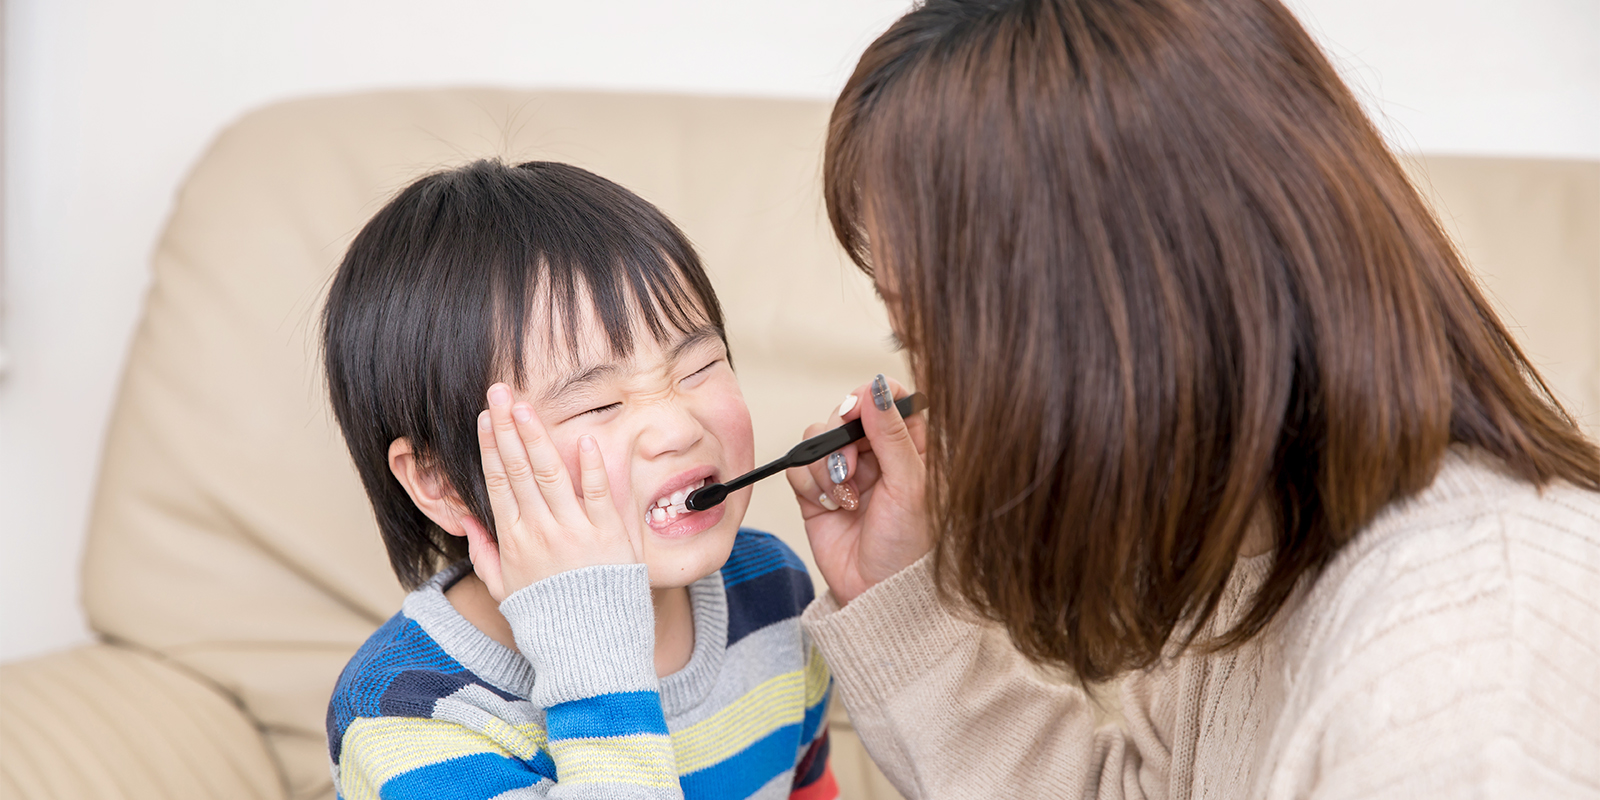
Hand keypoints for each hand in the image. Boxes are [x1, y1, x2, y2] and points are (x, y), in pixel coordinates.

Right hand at [459, 382, 640, 602]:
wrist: (589, 651)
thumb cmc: (548, 620)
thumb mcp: (505, 590)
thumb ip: (486, 554)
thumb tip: (469, 522)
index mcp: (515, 541)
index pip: (498, 483)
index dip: (490, 447)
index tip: (485, 417)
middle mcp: (541, 532)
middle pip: (520, 469)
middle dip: (506, 427)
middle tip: (499, 393)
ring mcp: (575, 532)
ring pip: (551, 475)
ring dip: (537, 437)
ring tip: (525, 407)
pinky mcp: (609, 537)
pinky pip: (600, 495)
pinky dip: (592, 467)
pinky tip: (583, 439)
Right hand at [786, 374, 930, 604]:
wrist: (876, 592)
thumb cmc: (908, 547)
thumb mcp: (909, 485)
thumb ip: (892, 434)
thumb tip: (875, 387)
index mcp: (909, 445)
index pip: (889, 397)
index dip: (870, 397)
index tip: (858, 412)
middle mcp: (876, 452)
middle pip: (845, 412)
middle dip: (840, 439)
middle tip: (850, 470)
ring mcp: (845, 470)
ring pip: (817, 437)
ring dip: (824, 466)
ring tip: (844, 498)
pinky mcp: (817, 490)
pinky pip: (798, 466)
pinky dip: (810, 485)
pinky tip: (831, 508)